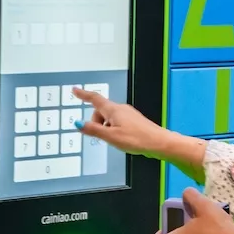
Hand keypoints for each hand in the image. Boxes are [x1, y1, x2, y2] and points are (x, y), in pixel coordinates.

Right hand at [72, 89, 206, 179]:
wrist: (158, 142)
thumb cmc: (137, 138)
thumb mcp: (110, 136)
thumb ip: (94, 130)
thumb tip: (79, 123)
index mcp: (113, 110)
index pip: (94, 99)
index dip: (83, 95)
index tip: (75, 90)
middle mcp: (121, 109)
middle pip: (101, 111)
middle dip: (96, 122)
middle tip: (101, 136)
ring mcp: (128, 114)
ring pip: (109, 118)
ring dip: (106, 128)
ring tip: (114, 140)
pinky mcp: (133, 121)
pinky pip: (117, 122)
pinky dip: (114, 130)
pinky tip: (121, 140)